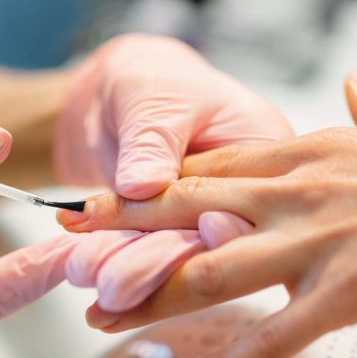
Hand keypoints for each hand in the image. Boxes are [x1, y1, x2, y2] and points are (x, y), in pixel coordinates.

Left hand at [53, 34, 289, 310]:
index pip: (251, 202)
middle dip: (163, 258)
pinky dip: (121, 263)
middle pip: (219, 242)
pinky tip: (87, 268)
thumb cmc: (150, 81)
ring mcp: (216, 220)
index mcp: (269, 150)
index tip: (162, 240)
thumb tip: (143, 186)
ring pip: (185, 260)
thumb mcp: (152, 100)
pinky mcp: (181, 239)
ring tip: (89, 270)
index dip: (210, 229)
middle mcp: (253, 195)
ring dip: (135, 269)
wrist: (112, 100)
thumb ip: (150, 143)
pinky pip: (157, 261)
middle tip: (112, 276)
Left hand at [59, 73, 356, 357]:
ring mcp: (324, 239)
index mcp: (319, 149)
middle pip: (193, 211)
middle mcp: (307, 189)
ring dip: (153, 298)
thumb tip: (356, 82)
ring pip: (215, 270)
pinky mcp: (353, 289)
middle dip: (125, 230)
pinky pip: (274, 336)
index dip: (154, 184)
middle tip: (70, 247)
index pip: (214, 166)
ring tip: (101, 321)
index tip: (108, 196)